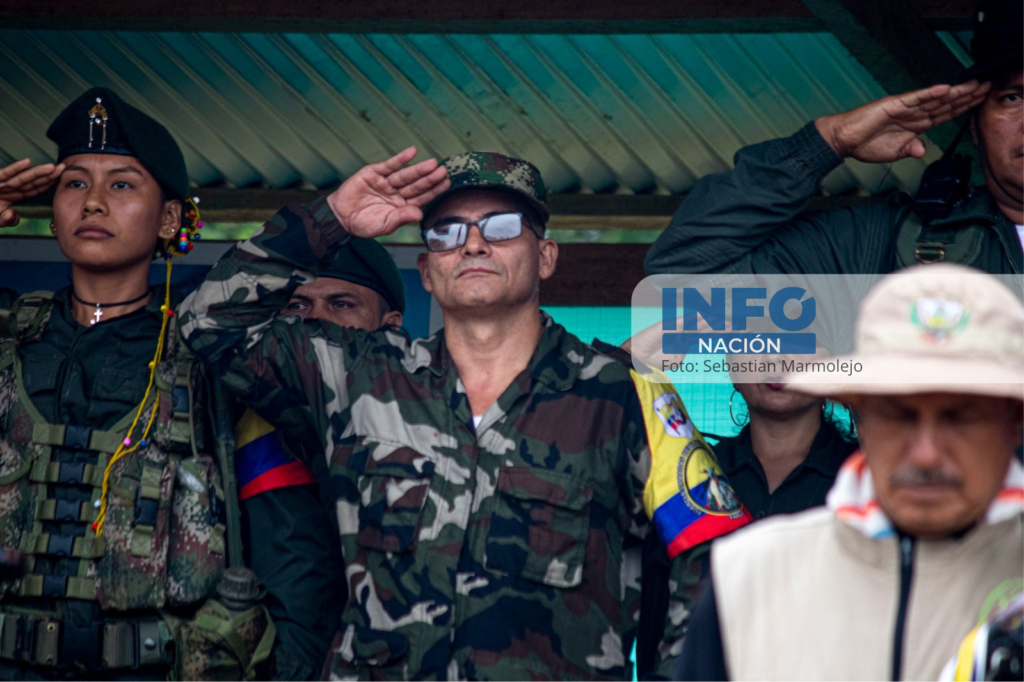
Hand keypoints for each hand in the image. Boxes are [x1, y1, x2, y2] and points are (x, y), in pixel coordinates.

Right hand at [0, 158, 64, 226]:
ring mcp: (0, 184)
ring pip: (21, 177)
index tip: (62, 180)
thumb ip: (6, 220)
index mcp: (12, 195)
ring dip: (37, 172)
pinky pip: (4, 174)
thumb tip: (13, 216)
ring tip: (52, 167)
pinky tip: (27, 163)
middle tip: (64, 168)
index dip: (47, 184)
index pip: (33, 190)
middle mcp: (7, 187)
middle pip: (31, 181)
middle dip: (48, 176)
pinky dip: (15, 169)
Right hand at [327, 147, 449, 238]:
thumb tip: (419, 215)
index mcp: (402, 206)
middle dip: (429, 178)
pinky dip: (400, 158)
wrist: (340, 217)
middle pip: (416, 185)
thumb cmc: (363, 224)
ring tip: (432, 164)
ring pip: (405, 175)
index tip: (446, 184)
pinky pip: (389, 165)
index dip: (434, 191)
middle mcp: (397, 193)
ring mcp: (386, 182)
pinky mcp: (374, 173)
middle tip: (443, 171)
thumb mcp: (384, 225)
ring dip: (419, 169)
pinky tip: (412, 152)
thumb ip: (401, 219)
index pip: (422, 197)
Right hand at [625, 312, 733, 370]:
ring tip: (731, 320)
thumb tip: (686, 353)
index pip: (707, 335)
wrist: (637, 358)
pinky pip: (688, 321)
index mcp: (686, 340)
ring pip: (701, 323)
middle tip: (739, 323)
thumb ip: (682, 358)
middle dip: (723, 326)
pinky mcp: (671, 325)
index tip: (735, 333)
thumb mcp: (673, 362)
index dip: (720, 333)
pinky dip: (700, 319)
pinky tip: (711, 316)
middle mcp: (684, 332)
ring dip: (715, 322)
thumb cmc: (652, 361)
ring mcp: (678, 328)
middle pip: (708, 327)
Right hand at [815, 80, 990, 162]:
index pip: (944, 115)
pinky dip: (929, 94)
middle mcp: (913, 114)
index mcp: (915, 125)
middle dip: (966, 97)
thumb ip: (910, 150)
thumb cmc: (864, 145)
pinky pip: (914, 98)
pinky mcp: (893, 105)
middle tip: (986, 88)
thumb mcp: (893, 153)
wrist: (843, 140)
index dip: (962, 109)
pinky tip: (944, 89)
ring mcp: (904, 108)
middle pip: (944, 104)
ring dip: (954, 93)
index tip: (979, 103)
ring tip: (973, 86)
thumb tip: (922, 150)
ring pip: (934, 100)